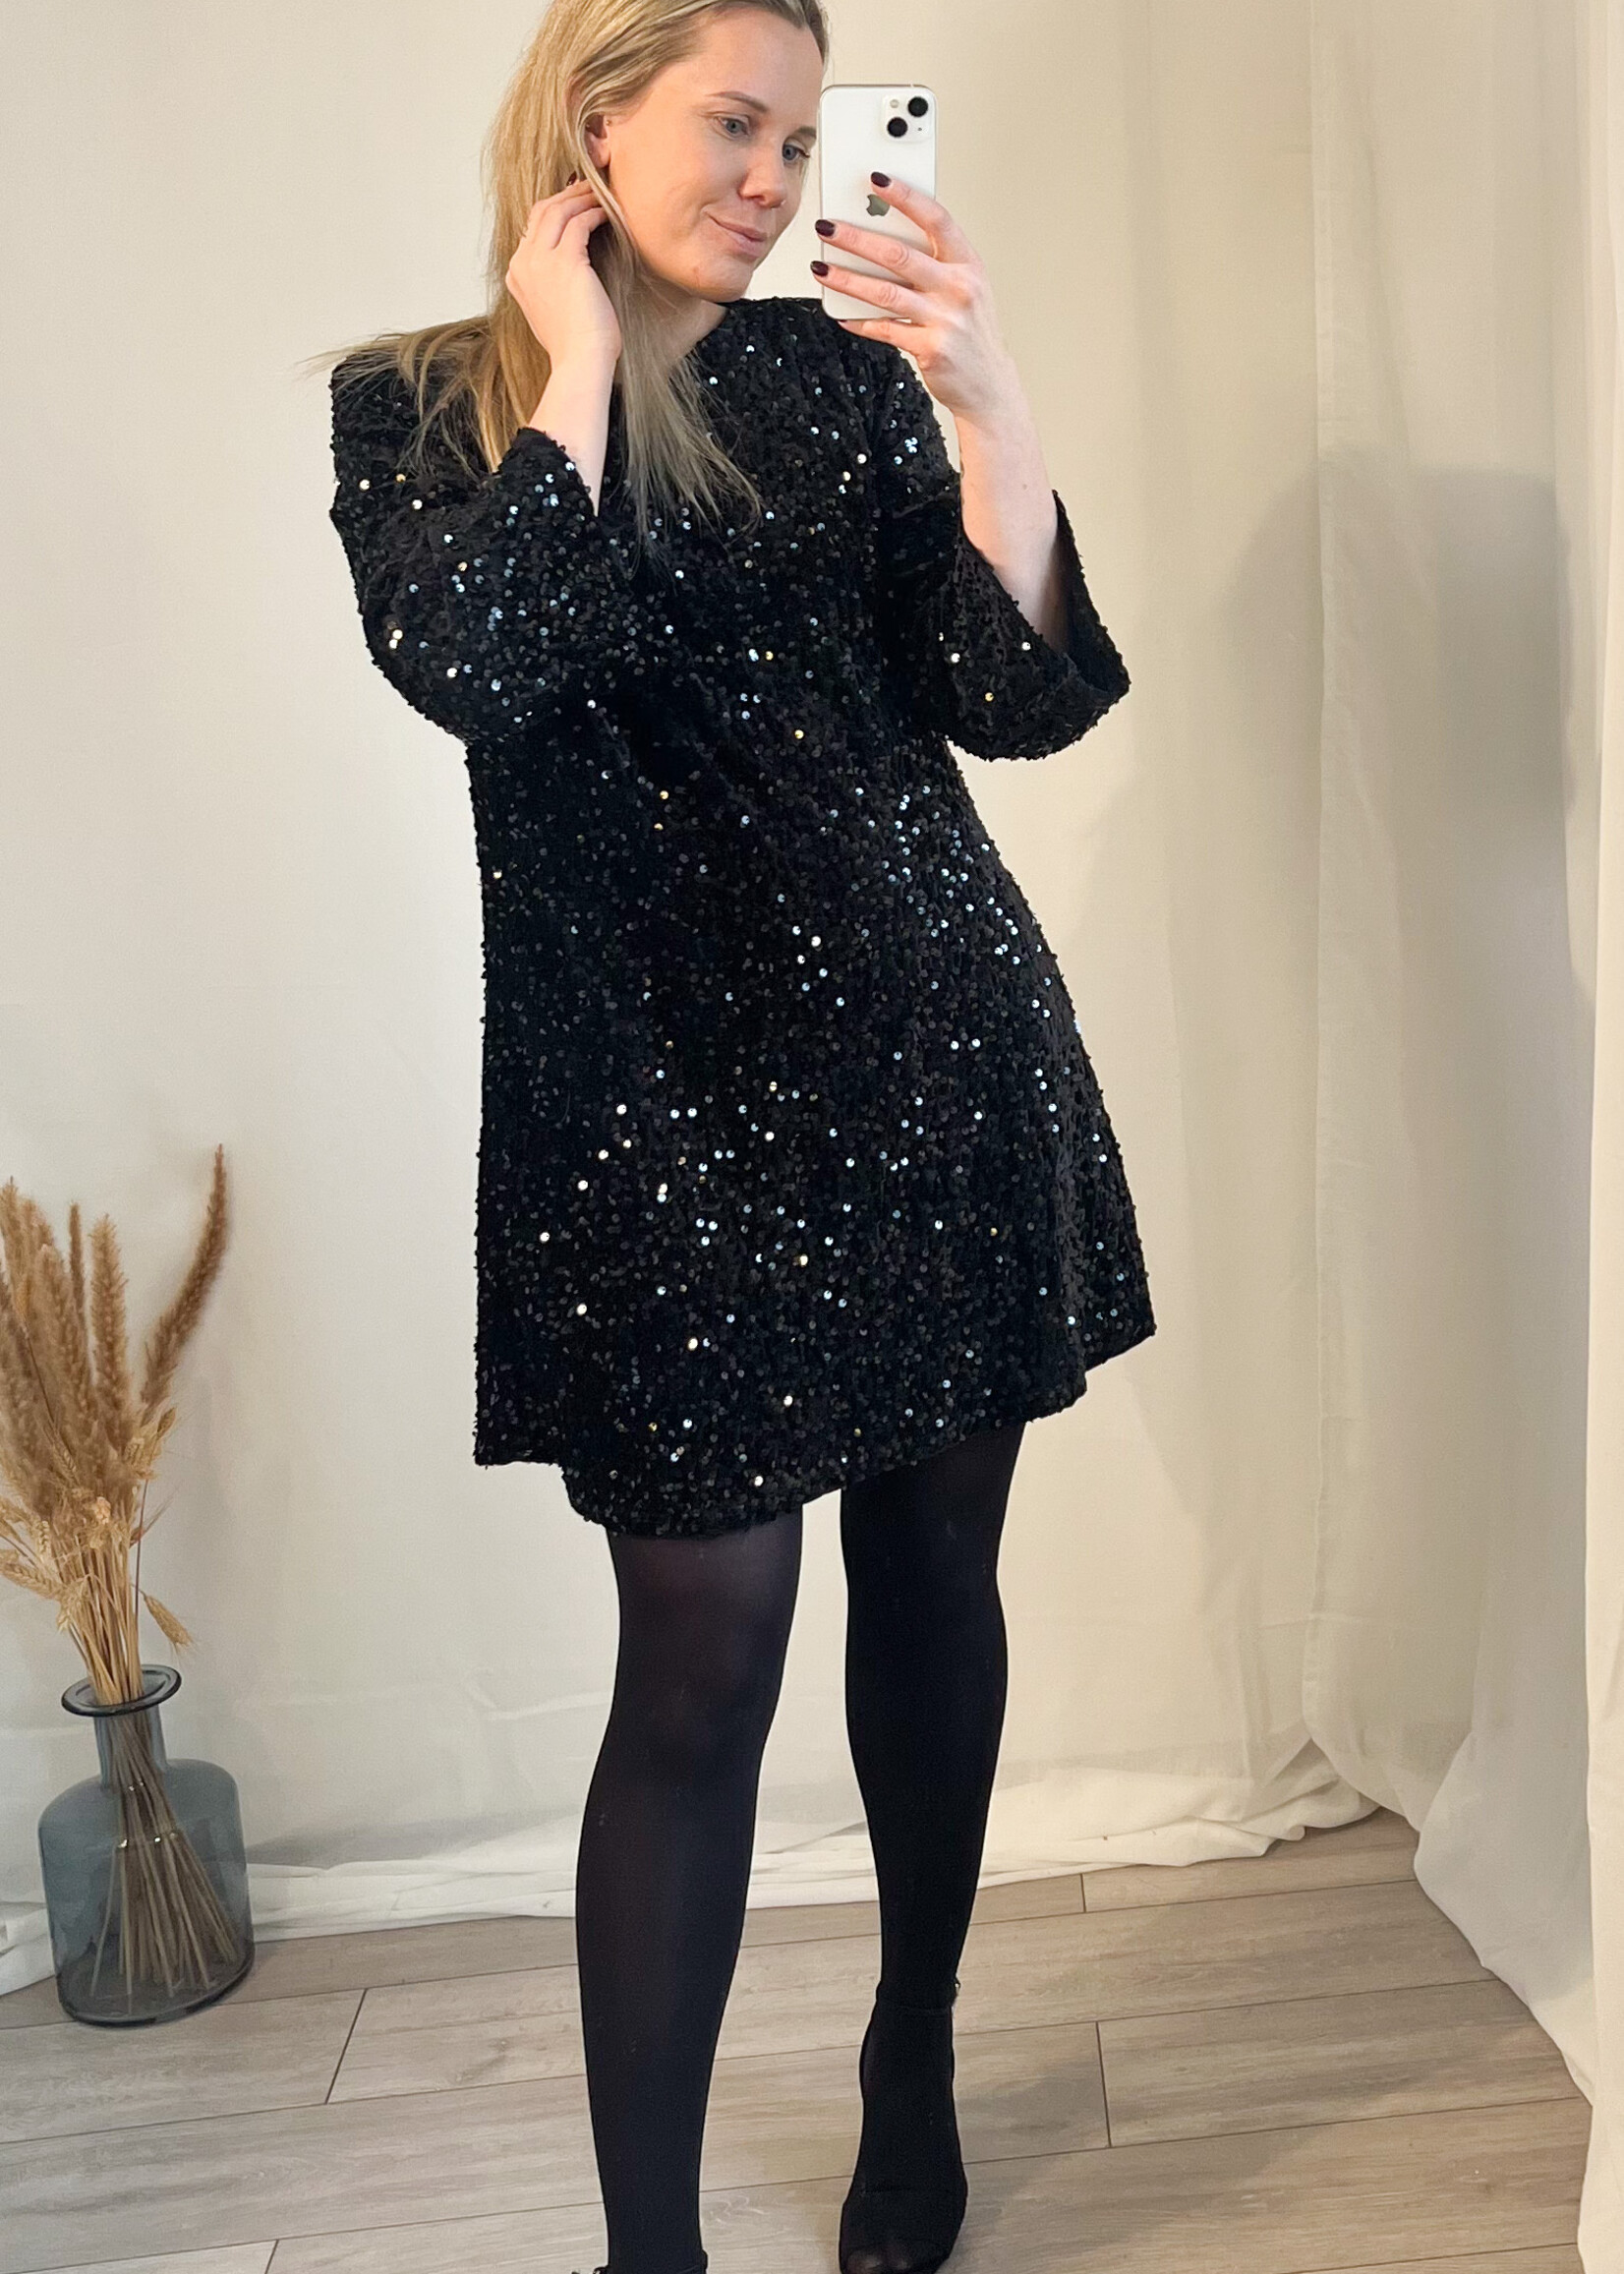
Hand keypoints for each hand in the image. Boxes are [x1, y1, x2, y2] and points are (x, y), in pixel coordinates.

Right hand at [506, 180, 621, 372]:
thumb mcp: (554, 308)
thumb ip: (553, 283)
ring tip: (603, 194)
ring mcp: (540, 261)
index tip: (577, 202)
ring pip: (558, 210)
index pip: (532, 227)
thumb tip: (573, 267)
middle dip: (567, 195)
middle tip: (592, 188)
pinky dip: (595, 213)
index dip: (556, 209)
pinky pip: (579, 222)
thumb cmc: (576, 344)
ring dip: (582, 197)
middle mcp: (522, 263)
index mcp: (517, 274)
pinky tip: (610, 213)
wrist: (580, 363)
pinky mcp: (565, 262)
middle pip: (541, 211)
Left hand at [812, 173, 1018, 422]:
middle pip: (899, 254)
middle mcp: (958, 288)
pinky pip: (884, 330)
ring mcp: (945, 320)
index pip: (936, 219)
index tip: (877, 179)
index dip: (906, 196)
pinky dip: (859, 321)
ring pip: (885, 293)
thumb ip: (935, 262)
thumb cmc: (971, 330)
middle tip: (828, 226)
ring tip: (821, 268)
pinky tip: (841, 314)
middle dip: (857, 238)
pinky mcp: (930, 349)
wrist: (989, 384)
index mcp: (968, 264)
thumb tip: (884, 233)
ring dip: (847, 279)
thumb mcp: (965, 287)